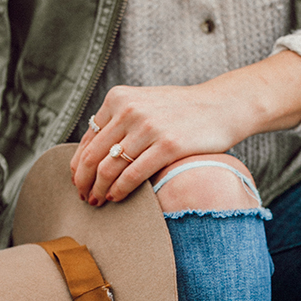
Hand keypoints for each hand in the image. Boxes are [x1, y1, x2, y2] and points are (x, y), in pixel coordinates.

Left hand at [69, 52, 300, 203]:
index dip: (78, 166)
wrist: (222, 105)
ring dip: (99, 190)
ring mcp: (148, 127)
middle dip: (84, 182)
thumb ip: (119, 122)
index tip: (78, 183)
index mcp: (118, 98)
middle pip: (92, 156)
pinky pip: (132, 175)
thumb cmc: (181, 111)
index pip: (87, 139)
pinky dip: (120, 190)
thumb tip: (92, 155)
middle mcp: (129, 110)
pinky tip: (116, 198)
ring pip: (109, 168)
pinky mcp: (167, 145)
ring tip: (98, 202)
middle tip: (84, 198)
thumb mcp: (144, 105)